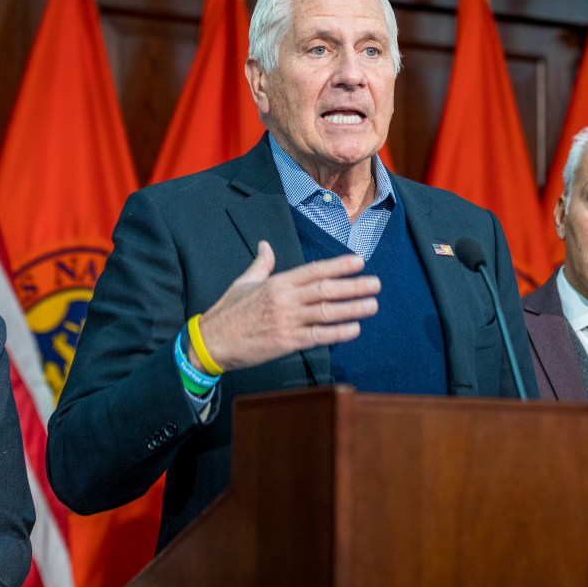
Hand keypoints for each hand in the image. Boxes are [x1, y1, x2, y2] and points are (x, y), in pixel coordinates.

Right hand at [189, 241, 379, 371]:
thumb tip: (265, 245)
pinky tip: (354, 329)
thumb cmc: (228, 311)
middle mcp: (285, 299)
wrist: (211, 342)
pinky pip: (318, 336)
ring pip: (326, 312)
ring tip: (372, 305)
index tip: (358, 262)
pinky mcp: (287, 341)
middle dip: (354, 286)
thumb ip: (261, 264)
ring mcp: (287, 320)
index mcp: (277, 282)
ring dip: (352, 308)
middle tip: (376, 284)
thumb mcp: (243, 282)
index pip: (314, 270)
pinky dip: (338, 333)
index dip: (338, 266)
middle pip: (326, 290)